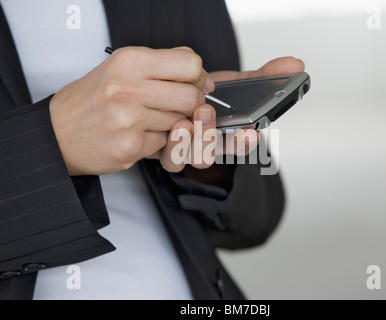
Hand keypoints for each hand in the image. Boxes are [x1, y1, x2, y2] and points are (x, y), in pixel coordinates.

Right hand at [50, 46, 214, 175]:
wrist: (58, 132)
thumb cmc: (93, 98)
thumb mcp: (122, 67)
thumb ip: (162, 65)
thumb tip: (202, 76)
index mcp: (130, 61)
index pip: (190, 64)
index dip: (198, 77)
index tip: (195, 84)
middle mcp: (129, 88)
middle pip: (192, 96)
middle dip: (193, 104)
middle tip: (179, 107)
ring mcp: (129, 119)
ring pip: (181, 122)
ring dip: (173, 124)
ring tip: (150, 120)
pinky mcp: (130, 146)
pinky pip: (165, 144)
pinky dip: (157, 142)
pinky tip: (139, 135)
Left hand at [155, 56, 304, 172]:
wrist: (172, 90)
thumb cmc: (206, 92)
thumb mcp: (238, 82)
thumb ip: (266, 75)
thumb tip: (296, 64)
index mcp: (227, 135)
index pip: (240, 146)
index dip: (245, 143)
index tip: (251, 133)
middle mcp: (206, 147)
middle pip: (211, 156)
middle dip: (211, 138)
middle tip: (207, 113)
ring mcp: (184, 150)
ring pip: (188, 159)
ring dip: (189, 141)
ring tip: (185, 121)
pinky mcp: (162, 148)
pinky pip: (167, 156)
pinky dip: (171, 143)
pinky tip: (172, 124)